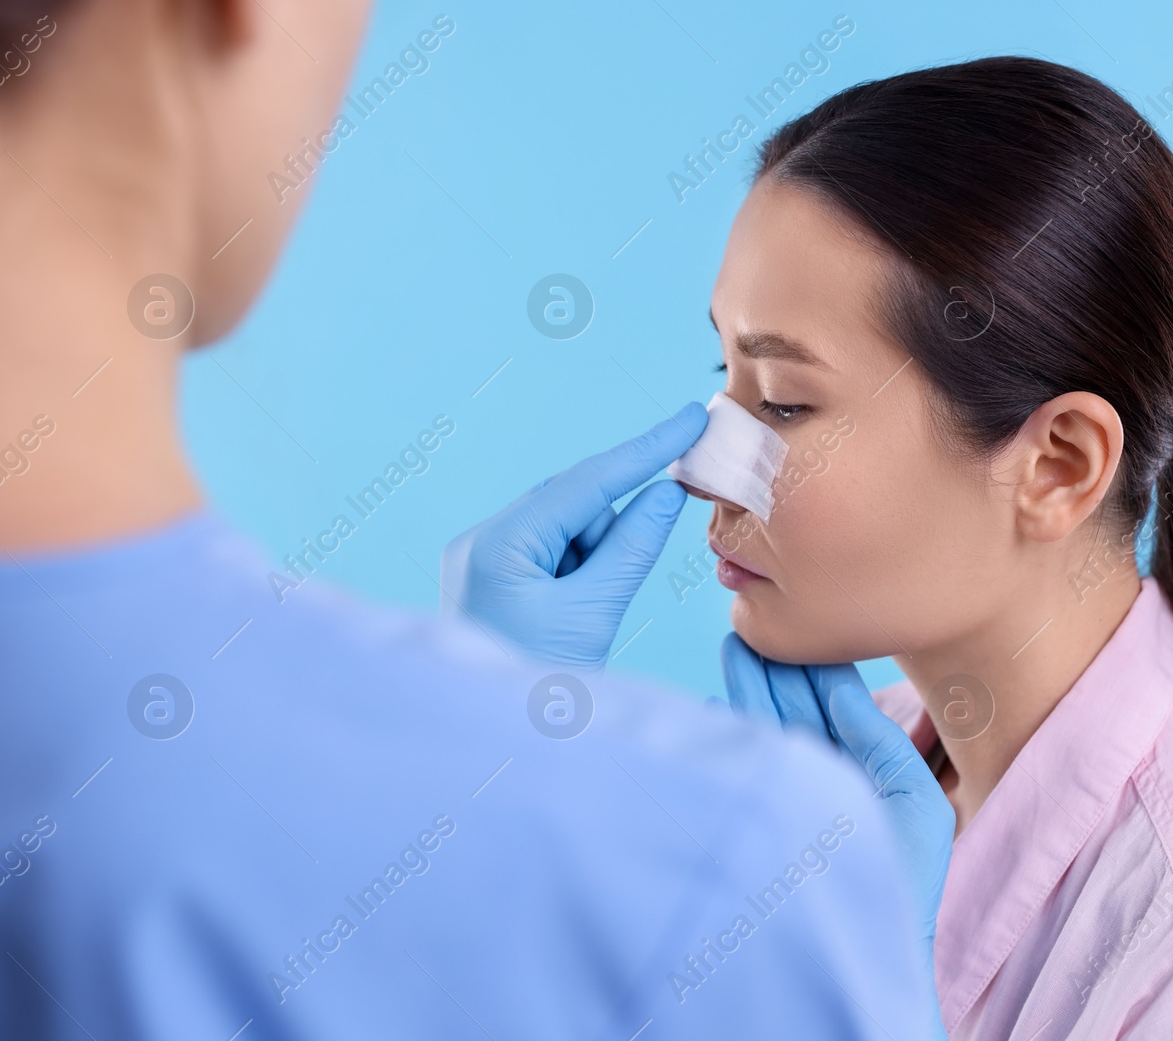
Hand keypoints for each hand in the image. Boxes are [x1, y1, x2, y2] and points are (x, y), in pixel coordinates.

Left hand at [441, 403, 707, 669]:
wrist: (488, 754)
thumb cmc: (535, 690)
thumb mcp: (593, 616)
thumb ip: (631, 548)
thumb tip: (665, 494)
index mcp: (497, 546)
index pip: (586, 482)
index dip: (645, 449)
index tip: (691, 419)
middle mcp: (481, 544)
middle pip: (574, 505)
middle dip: (617, 526)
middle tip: (658, 536)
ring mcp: (483, 564)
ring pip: (568, 533)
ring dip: (598, 561)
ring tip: (588, 620)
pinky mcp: (494, 585)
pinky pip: (554, 558)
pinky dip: (582, 574)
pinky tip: (579, 614)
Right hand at [720, 634, 954, 963]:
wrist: (861, 950)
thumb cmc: (899, 885)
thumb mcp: (913, 800)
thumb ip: (881, 742)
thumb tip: (840, 691)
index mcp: (857, 778)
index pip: (831, 713)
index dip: (815, 673)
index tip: (800, 633)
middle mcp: (818, 788)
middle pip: (791, 715)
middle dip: (772, 673)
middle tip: (752, 627)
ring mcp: (784, 807)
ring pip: (761, 735)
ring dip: (746, 692)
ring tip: (734, 646)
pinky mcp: (753, 826)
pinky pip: (736, 773)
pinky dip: (725, 739)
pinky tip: (715, 706)